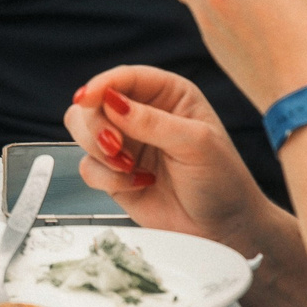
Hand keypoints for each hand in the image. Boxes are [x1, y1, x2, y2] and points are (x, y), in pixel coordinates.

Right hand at [65, 66, 271, 247]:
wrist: (223, 229)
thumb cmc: (222, 180)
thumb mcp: (196, 144)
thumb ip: (153, 122)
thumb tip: (111, 102)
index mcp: (168, 94)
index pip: (125, 78)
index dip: (101, 85)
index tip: (86, 98)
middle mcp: (142, 114)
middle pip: (93, 103)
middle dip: (98, 126)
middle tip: (116, 146)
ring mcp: (126, 144)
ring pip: (83, 132)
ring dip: (100, 151)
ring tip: (128, 167)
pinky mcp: (113, 174)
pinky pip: (89, 167)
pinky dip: (108, 178)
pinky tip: (138, 184)